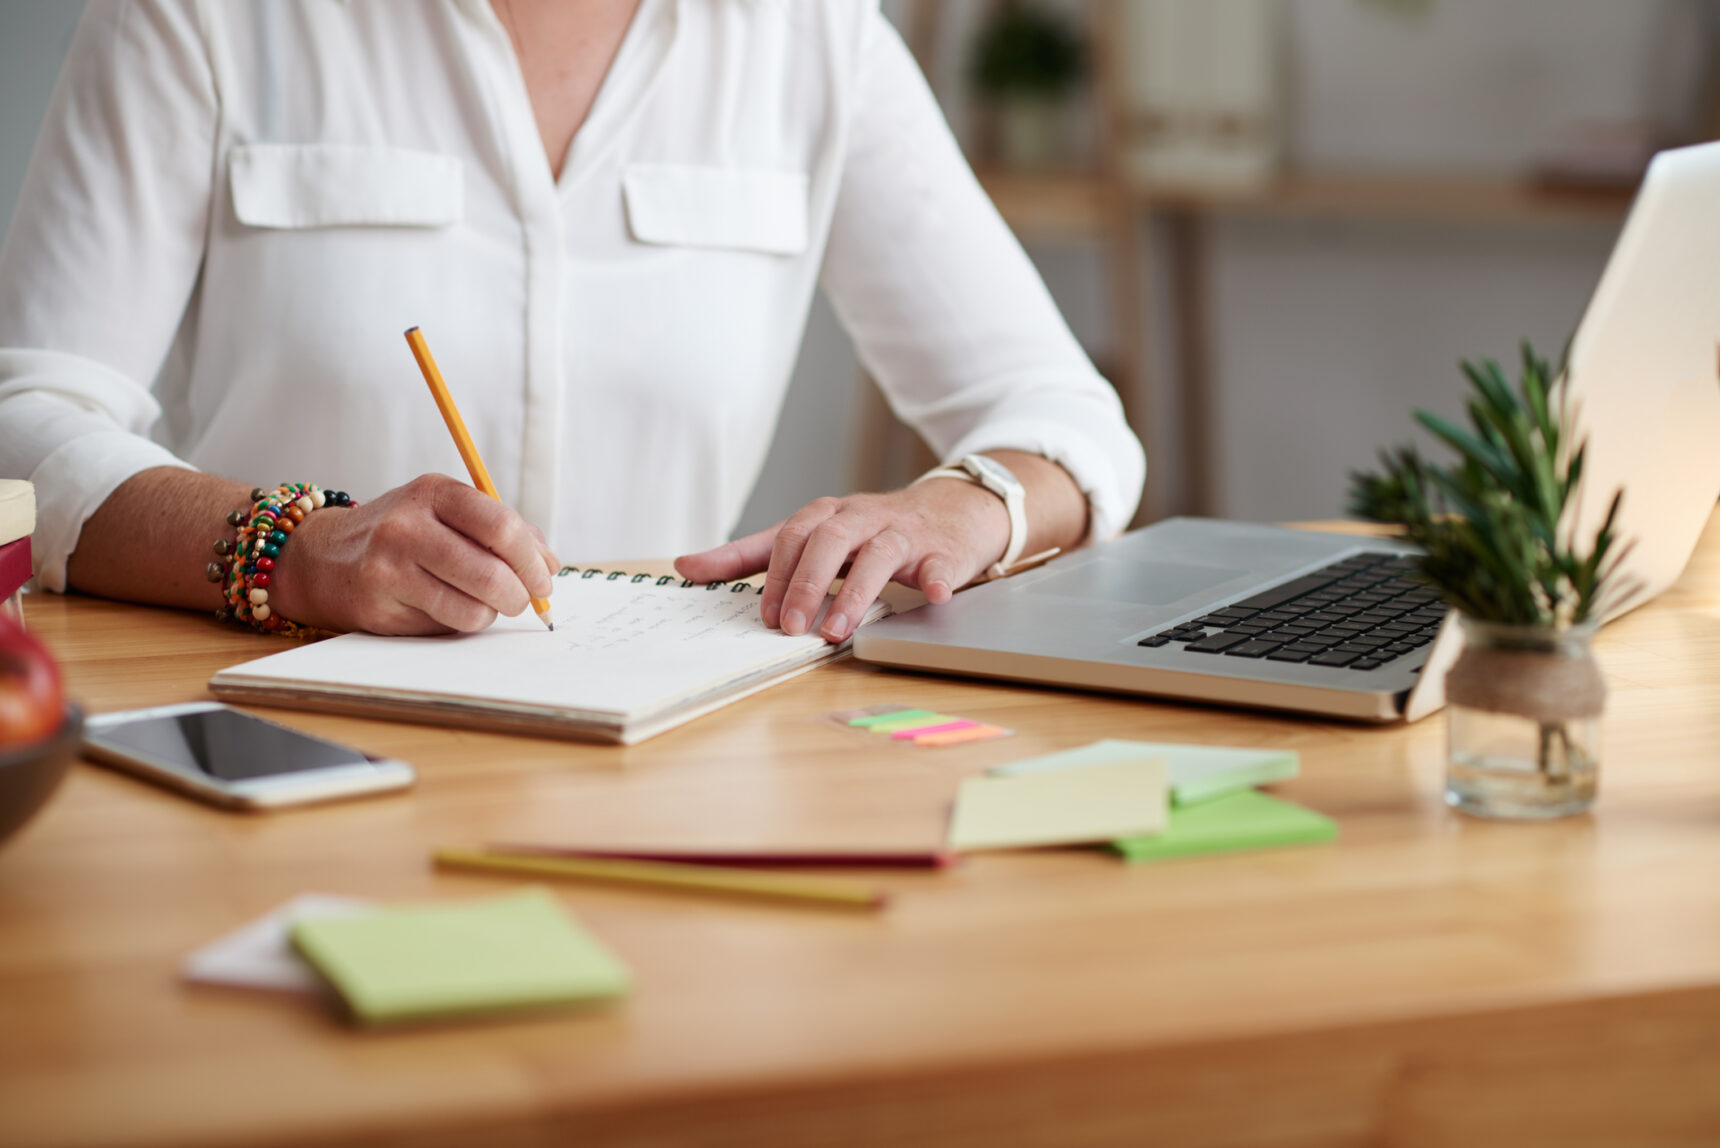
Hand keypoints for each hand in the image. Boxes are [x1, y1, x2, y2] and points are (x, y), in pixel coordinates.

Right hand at [268, 474, 558, 634]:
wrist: (325, 558)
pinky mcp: (380, 605)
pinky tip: (448, 609)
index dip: (531, 560)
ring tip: (483, 604)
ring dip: (490, 614)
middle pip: (491, 572)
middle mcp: (408, 526)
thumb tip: (549, 565)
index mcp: (434, 492)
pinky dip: (461, 624)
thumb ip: (500, 532)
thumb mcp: (446, 513)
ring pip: (472, 608)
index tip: (544, 579)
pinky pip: (445, 626)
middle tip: (523, 601)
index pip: (501, 526)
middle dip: (519, 595)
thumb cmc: (403, 536)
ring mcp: (390, 567)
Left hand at [675, 479, 1008, 642]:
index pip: (790, 537)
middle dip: (806, 585)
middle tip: (792, 627)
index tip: (762, 615)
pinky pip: (938, 564)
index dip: (774, 576)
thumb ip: (751, 553)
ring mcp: (904, 533)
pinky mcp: (942, 550)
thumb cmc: (872, 529)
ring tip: (838, 630)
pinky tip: (930, 597)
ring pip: (877, 554)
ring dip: (855, 593)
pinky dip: (934, 580)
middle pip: (828, 541)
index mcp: (826, 516)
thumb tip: (685, 566)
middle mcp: (861, 519)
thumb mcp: (811, 535)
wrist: (954, 509)